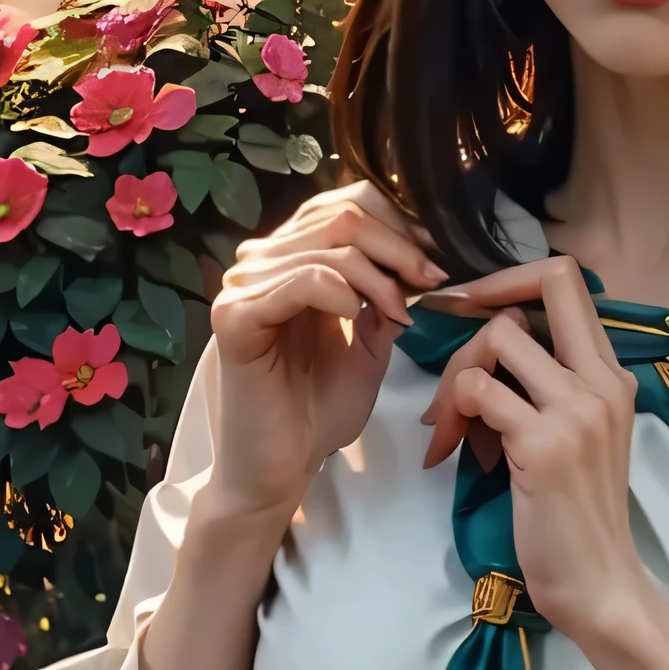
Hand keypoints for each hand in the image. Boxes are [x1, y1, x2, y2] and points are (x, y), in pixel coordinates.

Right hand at [201, 182, 442, 523]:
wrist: (285, 465)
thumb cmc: (320, 409)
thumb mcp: (370, 341)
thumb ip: (384, 293)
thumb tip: (420, 255)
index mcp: (292, 260)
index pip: (345, 204)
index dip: (398, 224)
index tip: (433, 265)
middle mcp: (262, 263)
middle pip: (340, 217)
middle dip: (398, 249)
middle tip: (430, 283)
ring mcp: (243, 287)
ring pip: (328, 247)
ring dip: (379, 280)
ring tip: (398, 317)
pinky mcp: (235, 317)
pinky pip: (299, 280)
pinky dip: (340, 293)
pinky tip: (356, 319)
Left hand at [423, 254, 668, 669]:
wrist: (597, 584)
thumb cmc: (575, 517)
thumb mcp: (576, 437)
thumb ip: (546, 388)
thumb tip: (488, 349)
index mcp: (611, 376)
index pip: (568, 279)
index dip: (510, 278)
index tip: (470, 308)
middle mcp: (602, 381)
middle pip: (538, 287)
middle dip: (475, 310)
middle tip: (446, 356)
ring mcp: (577, 410)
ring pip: (498, 338)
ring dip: (456, 376)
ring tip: (448, 427)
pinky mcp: (544, 444)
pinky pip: (479, 392)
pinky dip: (453, 416)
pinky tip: (451, 452)